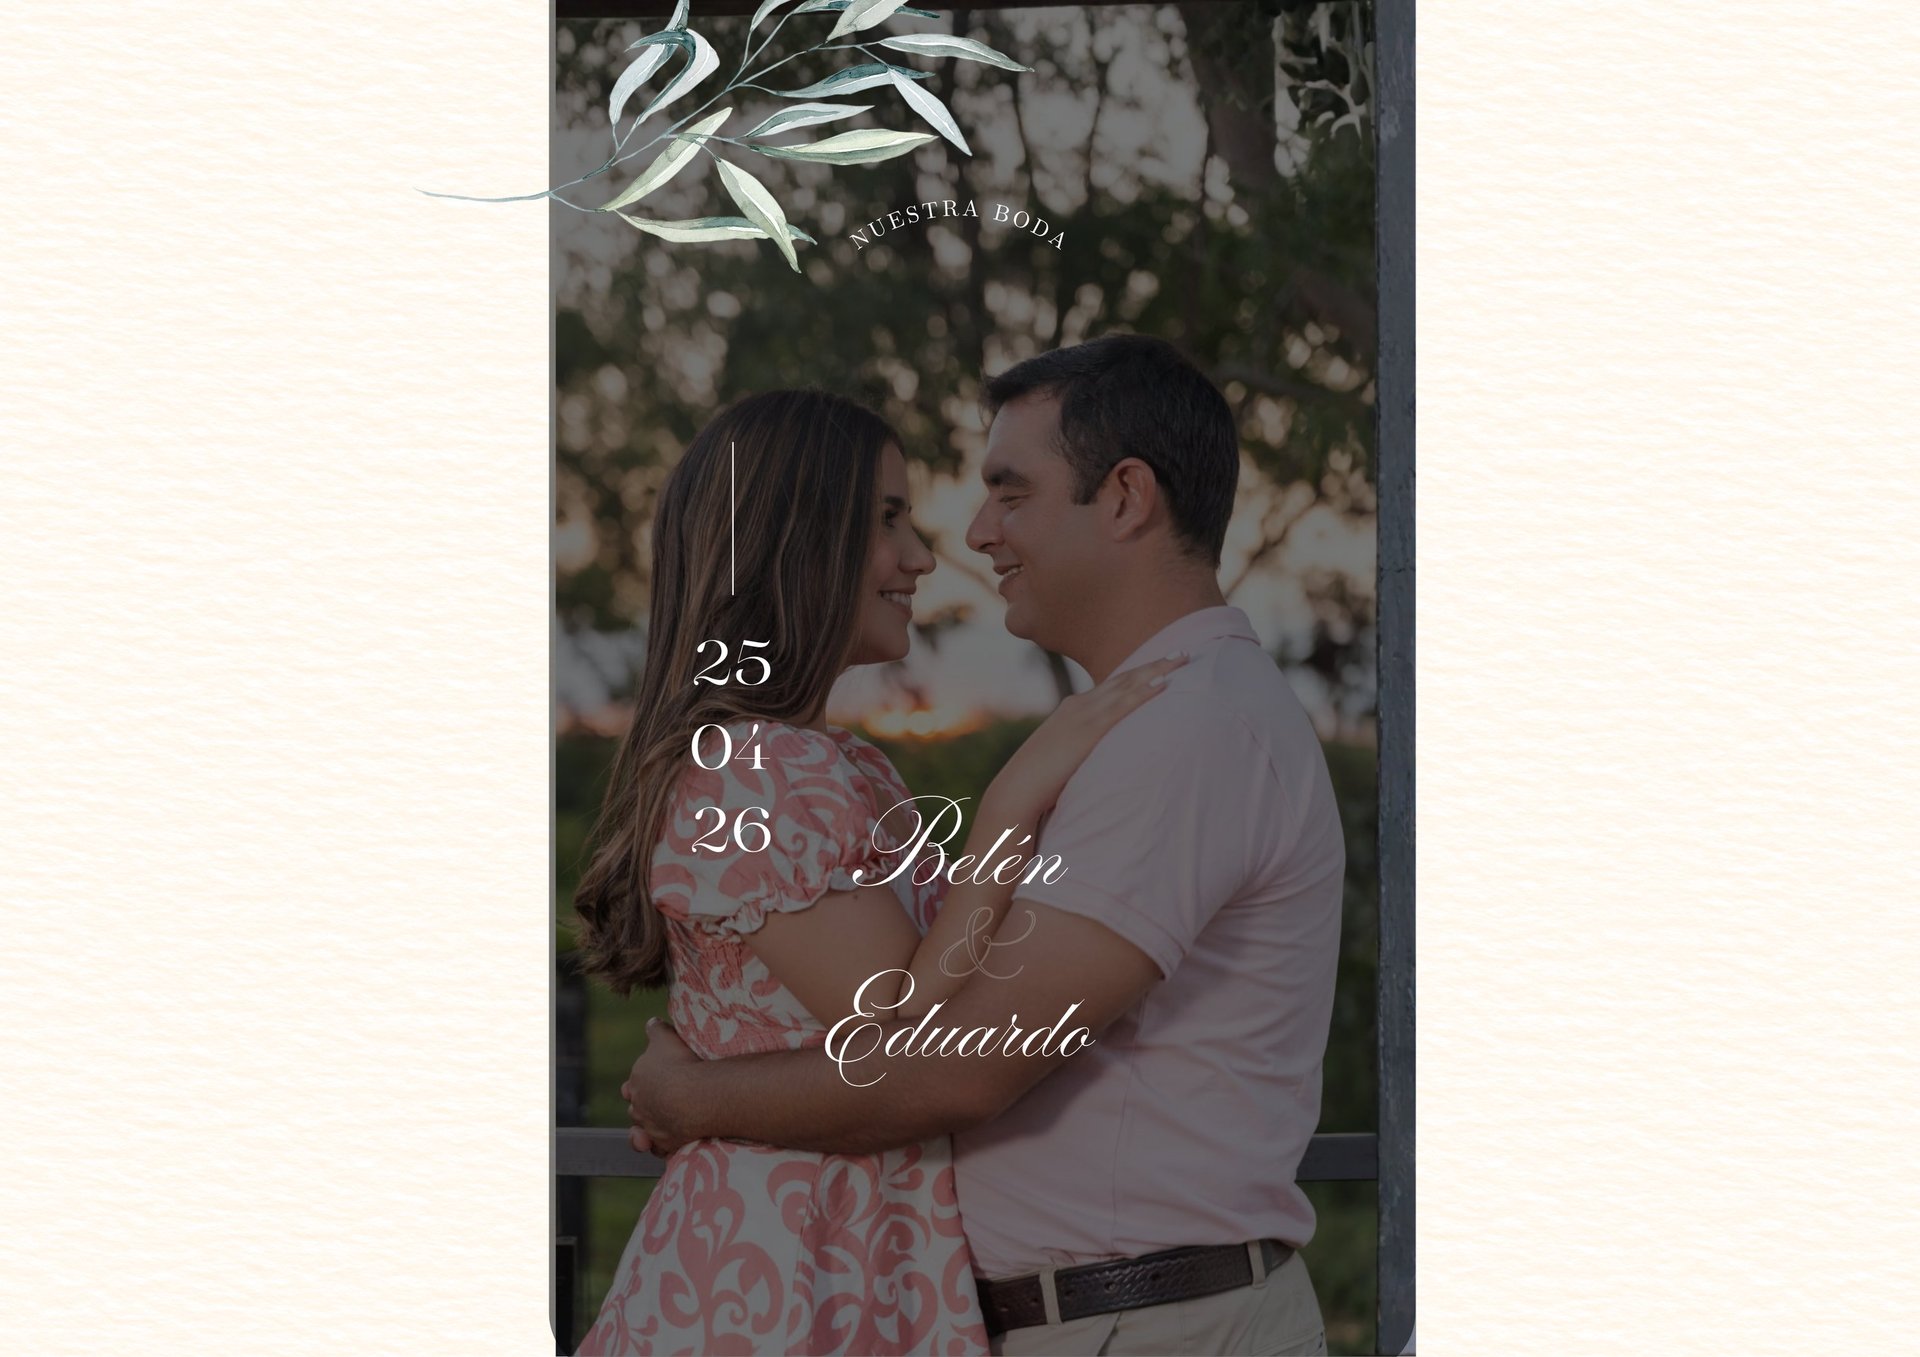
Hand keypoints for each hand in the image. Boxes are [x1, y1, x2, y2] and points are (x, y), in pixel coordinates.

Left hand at [623, 1017, 698, 1157]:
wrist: (693, 1096)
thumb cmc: (680, 1063)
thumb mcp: (666, 1039)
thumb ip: (656, 1031)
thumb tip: (651, 1022)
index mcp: (636, 1082)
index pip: (631, 1087)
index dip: (640, 1085)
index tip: (649, 1083)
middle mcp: (639, 1107)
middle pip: (637, 1110)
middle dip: (645, 1107)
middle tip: (662, 1102)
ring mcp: (651, 1128)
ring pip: (644, 1132)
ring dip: (650, 1128)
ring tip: (665, 1123)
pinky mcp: (665, 1145)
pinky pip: (660, 1149)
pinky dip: (662, 1147)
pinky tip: (671, 1143)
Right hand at [985, 653, 1188, 819]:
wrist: (1018, 787)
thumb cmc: (1039, 779)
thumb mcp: (1063, 756)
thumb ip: (1082, 750)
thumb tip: (1095, 757)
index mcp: (1074, 710)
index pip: (1112, 685)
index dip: (1138, 673)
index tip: (1161, 664)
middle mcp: (1080, 705)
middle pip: (1124, 678)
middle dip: (1155, 663)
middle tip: (1183, 652)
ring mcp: (1085, 715)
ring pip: (1127, 686)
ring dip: (1156, 670)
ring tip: (1183, 658)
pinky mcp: (1090, 730)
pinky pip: (1123, 706)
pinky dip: (1144, 692)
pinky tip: (1164, 683)